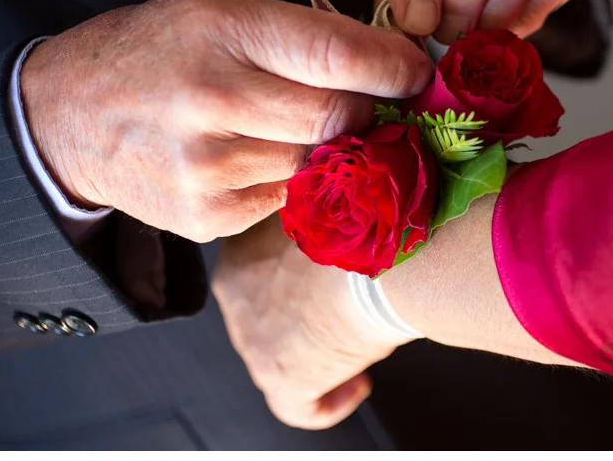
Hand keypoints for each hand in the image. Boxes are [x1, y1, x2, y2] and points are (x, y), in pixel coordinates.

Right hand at [21, 0, 431, 241]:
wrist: (72, 116)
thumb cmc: (160, 50)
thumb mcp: (221, 11)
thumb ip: (302, 35)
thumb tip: (392, 63)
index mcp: (221, 30)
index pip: (336, 55)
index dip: (393, 67)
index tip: (417, 71)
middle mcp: (212, 99)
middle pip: (338, 118)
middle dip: (369, 109)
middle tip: (368, 100)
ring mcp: (207, 167)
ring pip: (319, 163)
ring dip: (332, 146)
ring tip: (302, 125)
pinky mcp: (208, 217)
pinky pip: (289, 198)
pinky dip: (292, 177)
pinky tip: (260, 155)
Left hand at [213, 214, 404, 428]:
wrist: (376, 258)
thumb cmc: (357, 224)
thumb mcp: (323, 207)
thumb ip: (312, 218)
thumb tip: (329, 210)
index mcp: (240, 251)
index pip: (257, 269)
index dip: (290, 274)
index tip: (319, 274)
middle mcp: (236, 298)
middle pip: (266, 315)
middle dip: (302, 316)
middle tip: (339, 309)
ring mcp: (254, 342)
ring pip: (280, 357)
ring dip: (317, 357)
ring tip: (356, 350)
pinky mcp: (281, 379)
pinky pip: (298, 406)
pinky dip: (329, 401)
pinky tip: (356, 387)